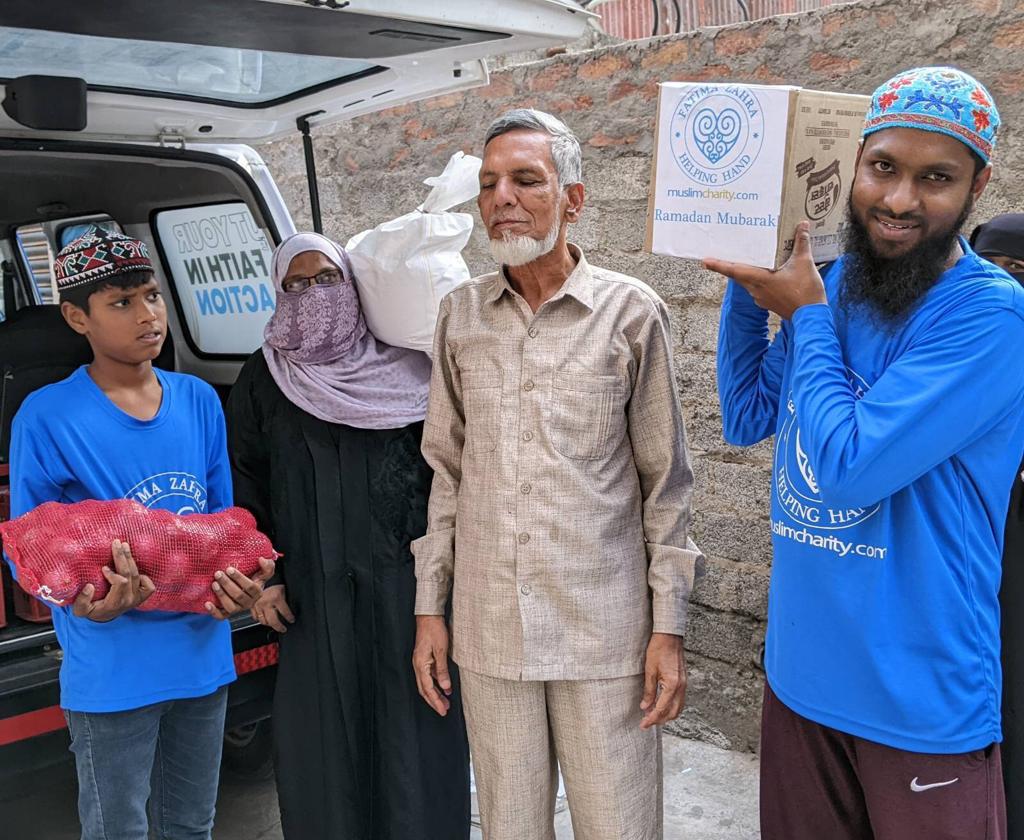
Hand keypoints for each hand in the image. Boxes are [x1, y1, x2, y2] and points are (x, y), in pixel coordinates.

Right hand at [72, 539, 154, 621]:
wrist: (104, 617)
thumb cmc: (92, 610)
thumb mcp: (80, 610)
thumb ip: (82, 601)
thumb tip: (89, 586)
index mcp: (115, 603)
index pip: (121, 582)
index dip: (113, 573)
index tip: (103, 568)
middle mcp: (129, 600)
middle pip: (130, 575)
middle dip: (122, 557)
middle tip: (116, 543)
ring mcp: (137, 598)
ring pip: (137, 575)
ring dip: (130, 558)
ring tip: (124, 545)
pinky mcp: (142, 596)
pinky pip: (149, 584)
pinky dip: (143, 575)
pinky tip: (132, 567)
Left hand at [204, 557, 275, 619]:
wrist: (246, 588)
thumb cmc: (254, 578)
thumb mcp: (263, 572)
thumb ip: (267, 566)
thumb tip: (261, 559)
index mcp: (257, 593)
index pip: (250, 587)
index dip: (239, 578)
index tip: (229, 569)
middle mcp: (248, 603)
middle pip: (239, 596)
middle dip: (227, 584)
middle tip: (218, 574)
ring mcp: (238, 609)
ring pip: (230, 606)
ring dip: (221, 595)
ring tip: (214, 584)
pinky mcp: (228, 613)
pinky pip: (221, 616)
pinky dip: (214, 612)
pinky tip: (207, 604)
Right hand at [251, 584, 294, 632]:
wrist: (261, 578)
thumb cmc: (274, 584)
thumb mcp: (283, 590)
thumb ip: (287, 599)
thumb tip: (293, 609)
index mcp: (276, 598)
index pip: (285, 613)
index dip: (290, 618)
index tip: (292, 620)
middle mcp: (266, 603)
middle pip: (273, 621)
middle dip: (279, 627)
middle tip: (283, 629)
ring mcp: (257, 606)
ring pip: (264, 621)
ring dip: (270, 624)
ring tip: (275, 625)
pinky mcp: (251, 607)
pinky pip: (256, 618)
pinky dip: (261, 620)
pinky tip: (266, 620)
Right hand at [413, 615, 451, 715]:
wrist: (429, 616)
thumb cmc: (434, 630)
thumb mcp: (441, 650)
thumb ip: (442, 670)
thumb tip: (445, 687)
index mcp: (420, 665)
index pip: (428, 689)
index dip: (435, 701)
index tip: (443, 710)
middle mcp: (418, 665)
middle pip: (424, 689)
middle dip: (434, 701)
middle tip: (444, 710)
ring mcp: (420, 662)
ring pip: (426, 683)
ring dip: (435, 693)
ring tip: (445, 702)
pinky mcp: (424, 658)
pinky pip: (429, 676)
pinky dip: (436, 683)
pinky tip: (444, 686)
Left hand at [640, 632, 686, 729]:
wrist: (669, 636)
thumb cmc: (658, 649)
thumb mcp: (649, 670)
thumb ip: (649, 691)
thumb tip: (645, 707)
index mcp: (673, 685)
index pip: (661, 709)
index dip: (651, 719)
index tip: (643, 725)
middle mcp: (681, 687)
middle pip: (673, 713)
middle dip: (660, 720)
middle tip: (646, 722)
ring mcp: (684, 684)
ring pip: (678, 708)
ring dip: (666, 714)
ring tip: (652, 715)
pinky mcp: (683, 681)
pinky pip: (679, 700)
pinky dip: (671, 706)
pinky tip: (661, 705)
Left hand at [703, 220, 826, 320]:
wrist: (812, 317)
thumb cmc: (806, 293)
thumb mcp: (805, 264)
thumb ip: (802, 243)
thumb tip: (802, 225)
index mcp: (760, 280)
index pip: (734, 270)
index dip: (719, 265)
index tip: (705, 260)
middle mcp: (756, 290)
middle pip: (738, 275)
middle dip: (730, 265)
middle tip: (721, 255)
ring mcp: (761, 298)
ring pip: (748, 282)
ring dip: (746, 271)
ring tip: (747, 259)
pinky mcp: (768, 302)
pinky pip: (757, 287)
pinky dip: (758, 278)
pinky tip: (767, 272)